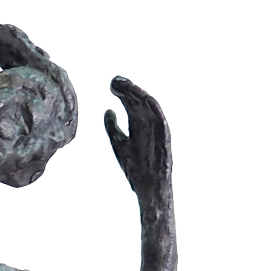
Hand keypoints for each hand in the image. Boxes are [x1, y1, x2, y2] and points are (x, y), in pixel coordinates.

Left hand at [104, 77, 171, 206]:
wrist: (148, 190)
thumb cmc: (136, 170)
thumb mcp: (119, 145)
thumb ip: (113, 128)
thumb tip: (107, 110)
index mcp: (138, 125)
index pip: (130, 104)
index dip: (122, 92)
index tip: (112, 83)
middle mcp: (148, 125)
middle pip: (139, 103)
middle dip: (129, 90)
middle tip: (117, 80)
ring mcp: (156, 132)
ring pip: (149, 109)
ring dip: (140, 95)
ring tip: (129, 86)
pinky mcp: (164, 140)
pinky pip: (160, 121)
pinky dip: (154, 110)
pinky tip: (145, 99)